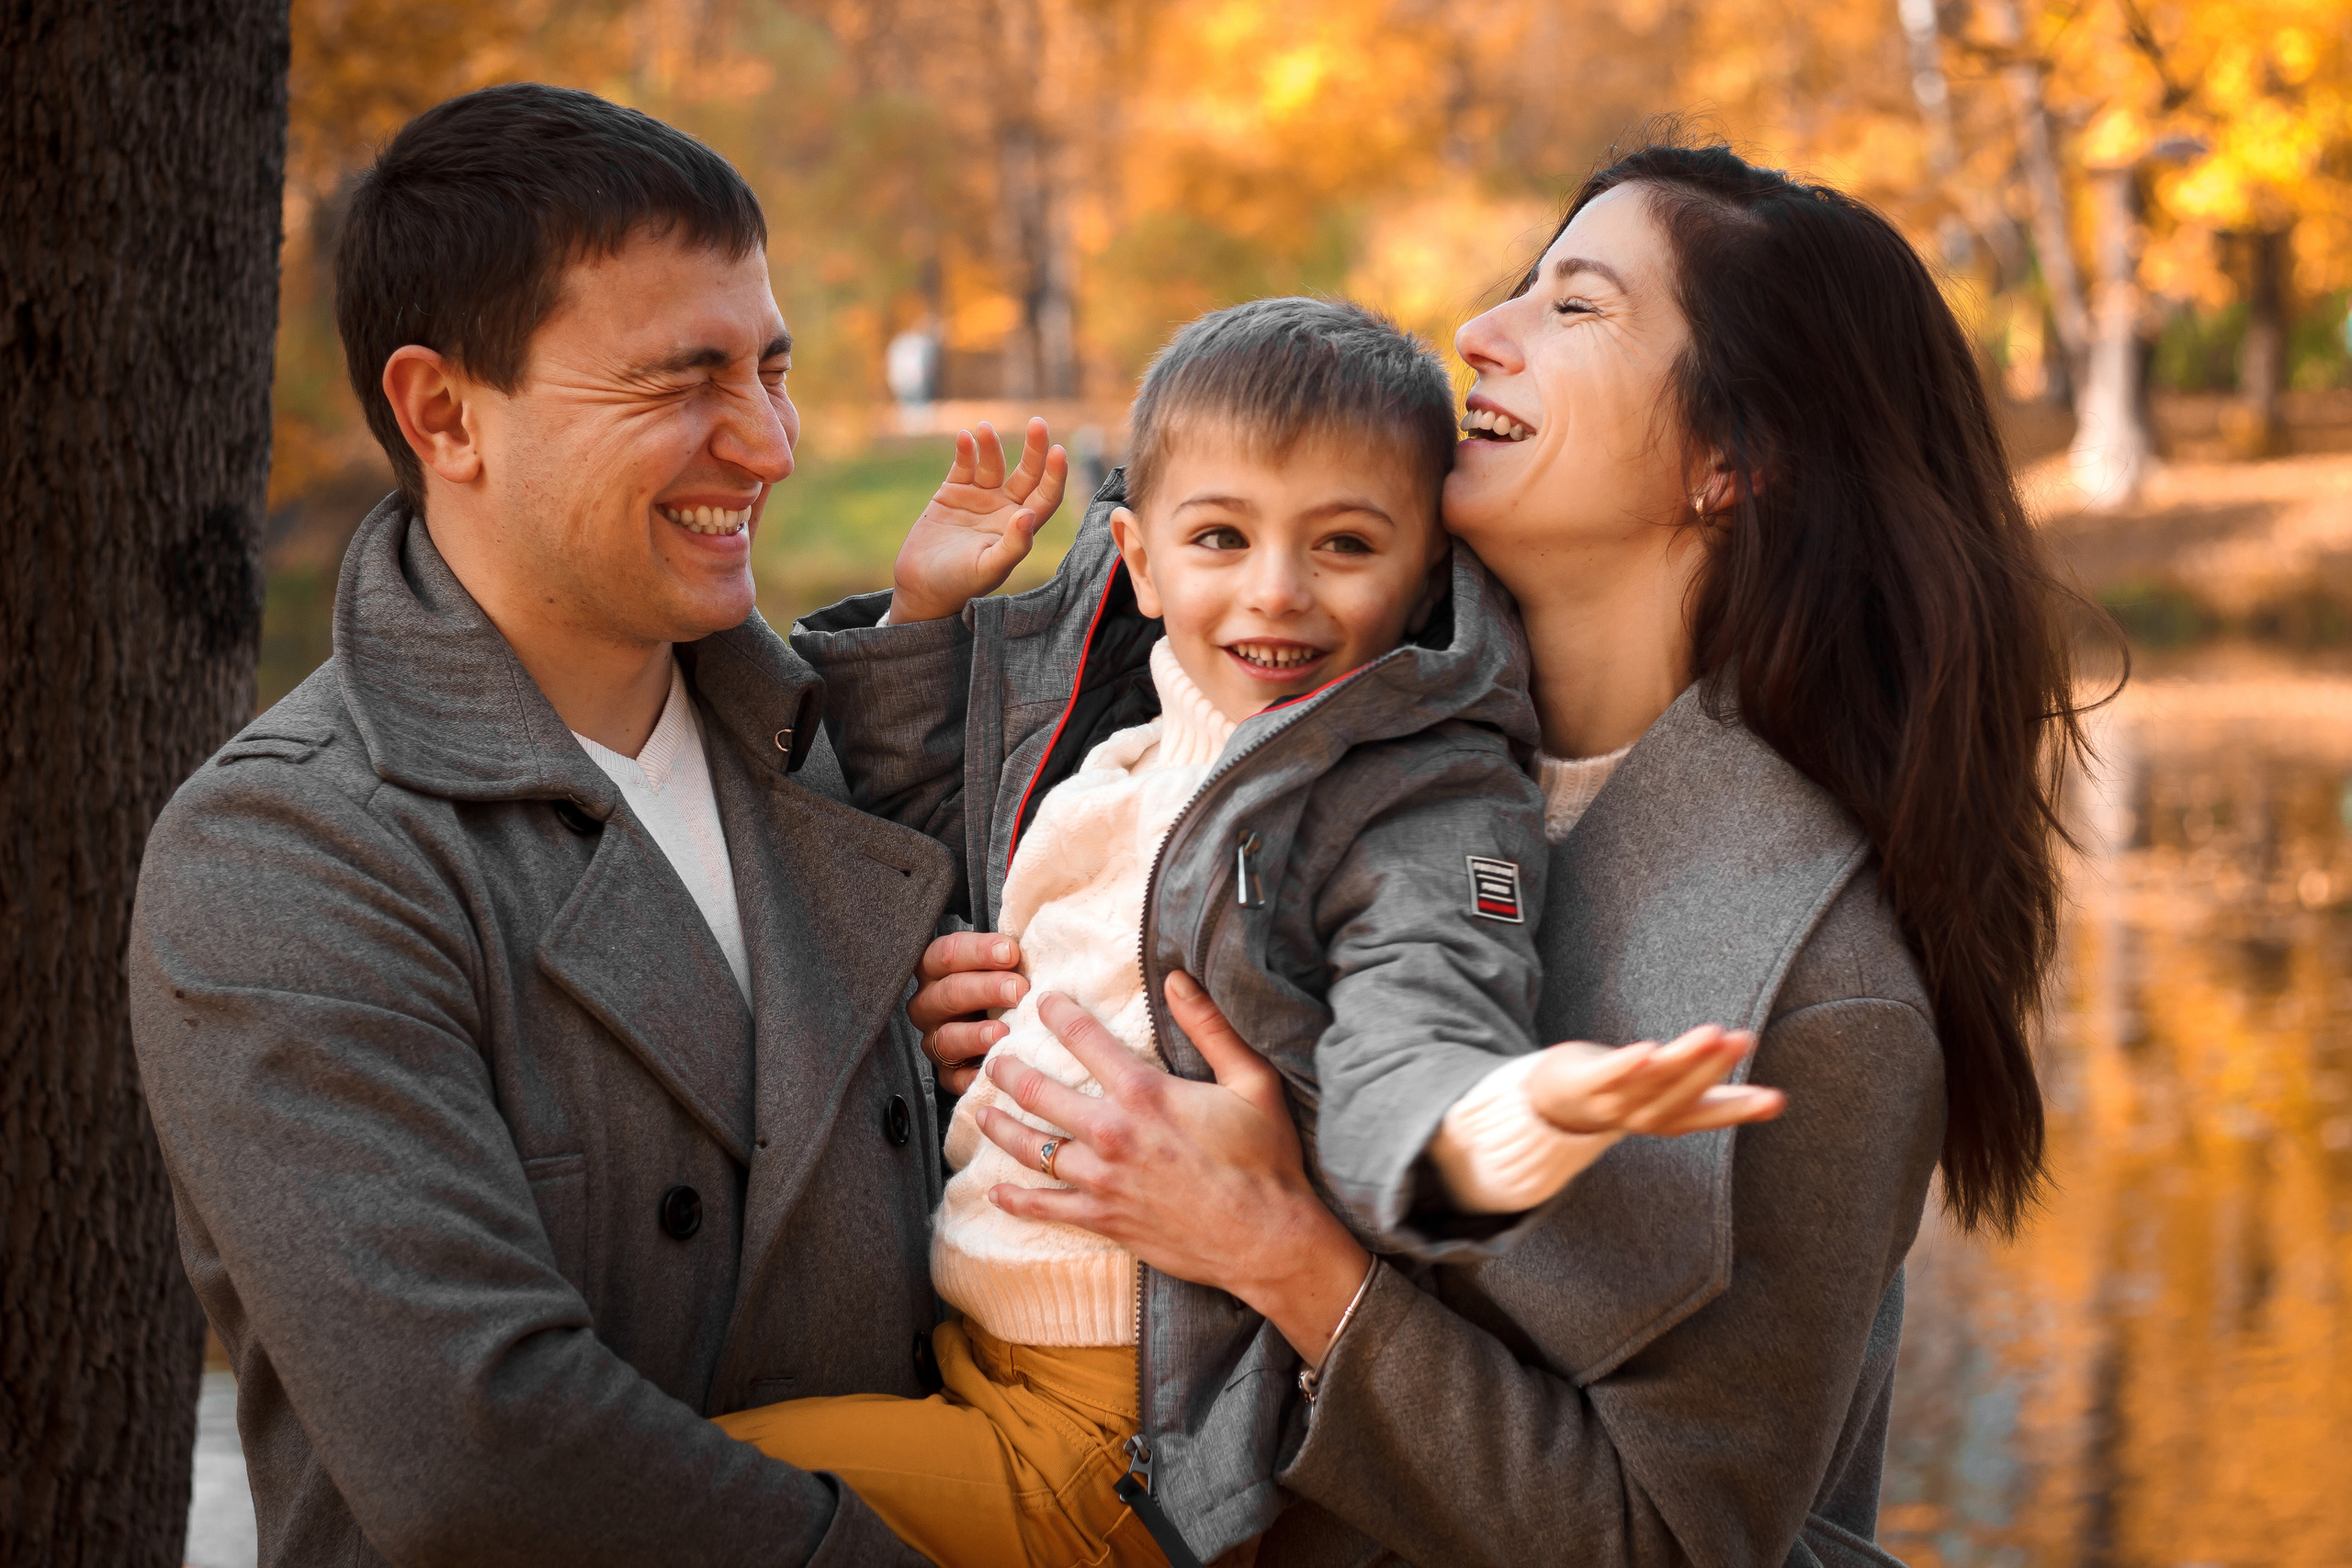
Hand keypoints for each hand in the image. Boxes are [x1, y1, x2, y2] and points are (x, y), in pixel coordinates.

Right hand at [889, 418, 1067, 623]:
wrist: (921, 588)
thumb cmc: (960, 585)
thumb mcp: (989, 568)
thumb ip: (1013, 544)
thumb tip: (1029, 515)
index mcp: (1019, 528)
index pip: (1046, 497)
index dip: (1055, 476)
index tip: (1059, 452)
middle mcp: (1003, 509)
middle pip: (1027, 473)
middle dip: (1034, 449)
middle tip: (1038, 423)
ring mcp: (978, 499)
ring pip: (993, 464)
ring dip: (991, 445)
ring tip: (984, 428)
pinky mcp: (952, 493)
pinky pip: (963, 465)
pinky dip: (965, 450)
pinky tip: (965, 437)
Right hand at [906, 931, 1027, 1093]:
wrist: (1004, 1030)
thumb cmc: (1004, 988)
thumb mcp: (1004, 964)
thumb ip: (1010, 953)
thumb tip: (1039, 940)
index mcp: (936, 970)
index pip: (947, 954)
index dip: (978, 951)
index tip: (1011, 951)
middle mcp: (929, 1004)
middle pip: (948, 993)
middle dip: (986, 989)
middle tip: (1018, 989)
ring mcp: (935, 1040)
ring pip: (947, 1036)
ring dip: (976, 1033)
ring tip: (1003, 1030)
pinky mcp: (947, 1073)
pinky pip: (954, 1077)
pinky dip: (973, 1075)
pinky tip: (995, 1067)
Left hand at [973, 975, 1373, 1367]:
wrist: (1267, 1238)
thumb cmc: (1265, 1158)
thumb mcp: (1252, 1081)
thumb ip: (1211, 1027)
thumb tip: (1178, 979)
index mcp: (1144, 1093)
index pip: (1084, 1039)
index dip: (1058, 1014)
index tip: (1042, 1001)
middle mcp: (1112, 1133)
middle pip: (1040, 1094)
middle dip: (1010, 1071)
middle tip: (993, 1058)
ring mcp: (1103, 1180)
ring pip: (1033, 1149)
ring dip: (1002, 1128)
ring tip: (982, 1112)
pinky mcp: (1105, 1219)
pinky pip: (1047, 1208)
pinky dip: (1016, 1201)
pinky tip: (996, 1192)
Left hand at [1524, 1025, 1783, 1135]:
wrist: (1557, 1100)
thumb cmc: (1631, 1092)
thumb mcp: (1676, 1098)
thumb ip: (1722, 1100)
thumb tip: (1778, 1102)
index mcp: (1672, 1119)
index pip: (1710, 1115)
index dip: (1742, 1109)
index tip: (1775, 1099)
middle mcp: (1645, 1116)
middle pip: (1682, 1091)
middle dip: (1713, 1067)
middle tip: (1743, 1039)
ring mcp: (1612, 1102)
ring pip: (1652, 1081)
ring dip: (1682, 1059)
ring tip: (1712, 1034)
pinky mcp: (1585, 1083)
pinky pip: (1607, 1076)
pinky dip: (1626, 1066)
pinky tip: (1647, 1050)